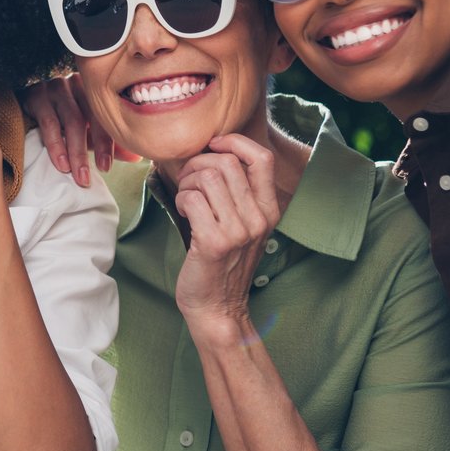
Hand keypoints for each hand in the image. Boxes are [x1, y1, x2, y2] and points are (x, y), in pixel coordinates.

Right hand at [22, 75, 119, 187]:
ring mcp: (56, 87)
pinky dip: (56, 145)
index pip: (104, 116)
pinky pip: (49, 122)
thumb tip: (137, 157)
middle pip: (90, 116)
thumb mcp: (85, 132)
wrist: (23, 108)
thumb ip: (107, 143)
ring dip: (75, 151)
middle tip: (89, 177)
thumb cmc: (60, 120)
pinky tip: (61, 163)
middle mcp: (76, 83)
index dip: (107, 143)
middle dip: (92, 149)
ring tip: (77, 174)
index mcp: (93, 90)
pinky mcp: (36, 94)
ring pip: (71, 120)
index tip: (106, 168)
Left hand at [172, 134, 280, 329]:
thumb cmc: (223, 263)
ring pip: (207, 178)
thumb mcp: (243, 226)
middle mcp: (258, 219)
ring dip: (187, 181)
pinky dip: (181, 198)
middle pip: (227, 163)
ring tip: (185, 197)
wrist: (217, 308)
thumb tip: (214, 152)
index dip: (235, 142)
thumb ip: (238, 194)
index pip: (262, 159)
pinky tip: (183, 212)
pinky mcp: (215, 242)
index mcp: (268, 211)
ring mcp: (238, 231)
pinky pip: (192, 198)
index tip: (214, 144)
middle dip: (198, 163)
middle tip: (188, 180)